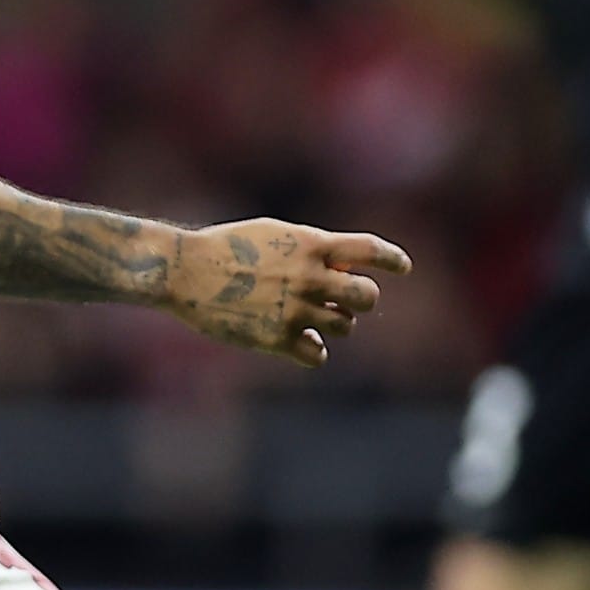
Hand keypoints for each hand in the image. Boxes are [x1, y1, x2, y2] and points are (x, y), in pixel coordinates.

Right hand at [161, 219, 413, 365]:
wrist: (186, 272)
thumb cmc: (229, 247)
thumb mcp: (275, 234)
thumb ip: (311, 249)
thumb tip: (344, 270)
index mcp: (310, 245)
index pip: (369, 250)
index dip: (392, 259)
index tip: (403, 267)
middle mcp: (309, 277)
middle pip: (367, 296)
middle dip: (361, 298)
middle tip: (344, 300)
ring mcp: (295, 309)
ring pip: (344, 326)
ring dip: (334, 322)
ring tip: (310, 317)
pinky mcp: (277, 338)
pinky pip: (318, 354)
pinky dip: (314, 349)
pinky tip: (299, 341)